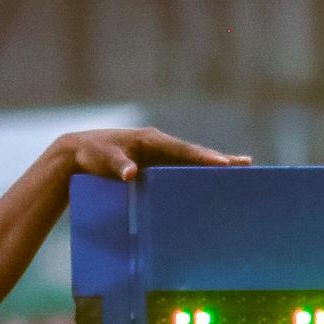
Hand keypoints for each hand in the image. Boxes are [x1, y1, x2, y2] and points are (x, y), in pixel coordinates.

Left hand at [51, 126, 248, 182]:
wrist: (78, 154)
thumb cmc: (91, 156)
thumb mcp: (102, 160)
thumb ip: (117, 166)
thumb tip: (131, 174)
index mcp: (150, 140)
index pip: (182, 150)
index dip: (203, 158)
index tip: (222, 164)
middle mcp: (159, 145)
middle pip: (194, 154)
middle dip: (219, 159)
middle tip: (245, 164)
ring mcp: (159, 155)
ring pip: (191, 161)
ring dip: (213, 166)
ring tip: (240, 170)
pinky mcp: (156, 166)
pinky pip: (181, 170)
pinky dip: (197, 174)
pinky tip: (212, 184)